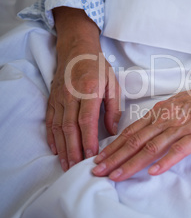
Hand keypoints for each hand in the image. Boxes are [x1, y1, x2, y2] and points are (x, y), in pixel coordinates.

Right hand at [46, 7, 120, 170]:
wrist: (76, 49)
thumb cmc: (98, 66)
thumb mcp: (112, 83)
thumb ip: (113, 108)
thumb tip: (113, 130)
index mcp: (88, 91)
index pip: (86, 120)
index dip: (88, 140)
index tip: (92, 156)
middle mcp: (70, 96)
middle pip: (69, 128)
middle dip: (74, 150)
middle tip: (77, 168)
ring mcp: (59, 98)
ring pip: (57, 127)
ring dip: (62, 148)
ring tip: (67, 165)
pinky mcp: (52, 100)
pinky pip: (50, 121)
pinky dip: (52, 137)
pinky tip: (55, 150)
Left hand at [91, 53, 190, 180]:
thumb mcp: (179, 105)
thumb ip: (163, 118)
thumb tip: (147, 132)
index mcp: (161, 111)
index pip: (131, 131)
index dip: (113, 147)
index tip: (99, 159)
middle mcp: (167, 118)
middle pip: (135, 140)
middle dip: (114, 157)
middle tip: (96, 172)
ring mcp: (183, 125)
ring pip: (152, 146)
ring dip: (131, 162)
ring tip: (115, 175)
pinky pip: (180, 149)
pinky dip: (165, 161)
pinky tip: (154, 172)